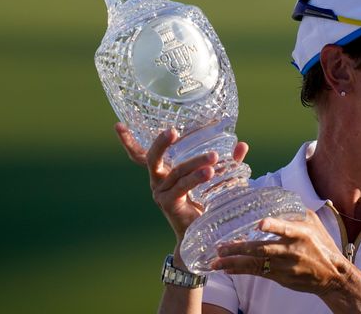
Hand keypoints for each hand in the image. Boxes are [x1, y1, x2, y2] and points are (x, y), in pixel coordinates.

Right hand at [114, 122, 248, 241]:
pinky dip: (194, 178)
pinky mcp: (168, 204)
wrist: (203, 236)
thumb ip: (228, 163)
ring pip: (176, 171)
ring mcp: (161, 193)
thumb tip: (242, 145)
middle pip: (152, 158)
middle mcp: (158, 181)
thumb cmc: (207, 204)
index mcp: (165, 172)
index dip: (128, 141)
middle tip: (173, 131)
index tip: (117, 125)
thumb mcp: (217, 180)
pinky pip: (180, 187)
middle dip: (162, 143)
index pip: (141, 154)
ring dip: (195, 163)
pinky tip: (208, 173)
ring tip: (213, 158)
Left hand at [212, 209, 350, 295]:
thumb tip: (273, 195)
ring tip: (216, 261)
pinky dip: (241, 270)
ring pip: (256, 263)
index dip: (274, 226)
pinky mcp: (281, 277)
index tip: (260, 224)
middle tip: (221, 246)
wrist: (333, 275)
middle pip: (263, 249)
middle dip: (240, 248)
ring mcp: (285, 265)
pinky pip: (258, 273)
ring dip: (234, 262)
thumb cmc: (321, 244)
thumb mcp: (313, 223)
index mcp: (301, 233)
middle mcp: (291, 250)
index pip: (286, 228)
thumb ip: (294, 211)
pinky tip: (227, 269)